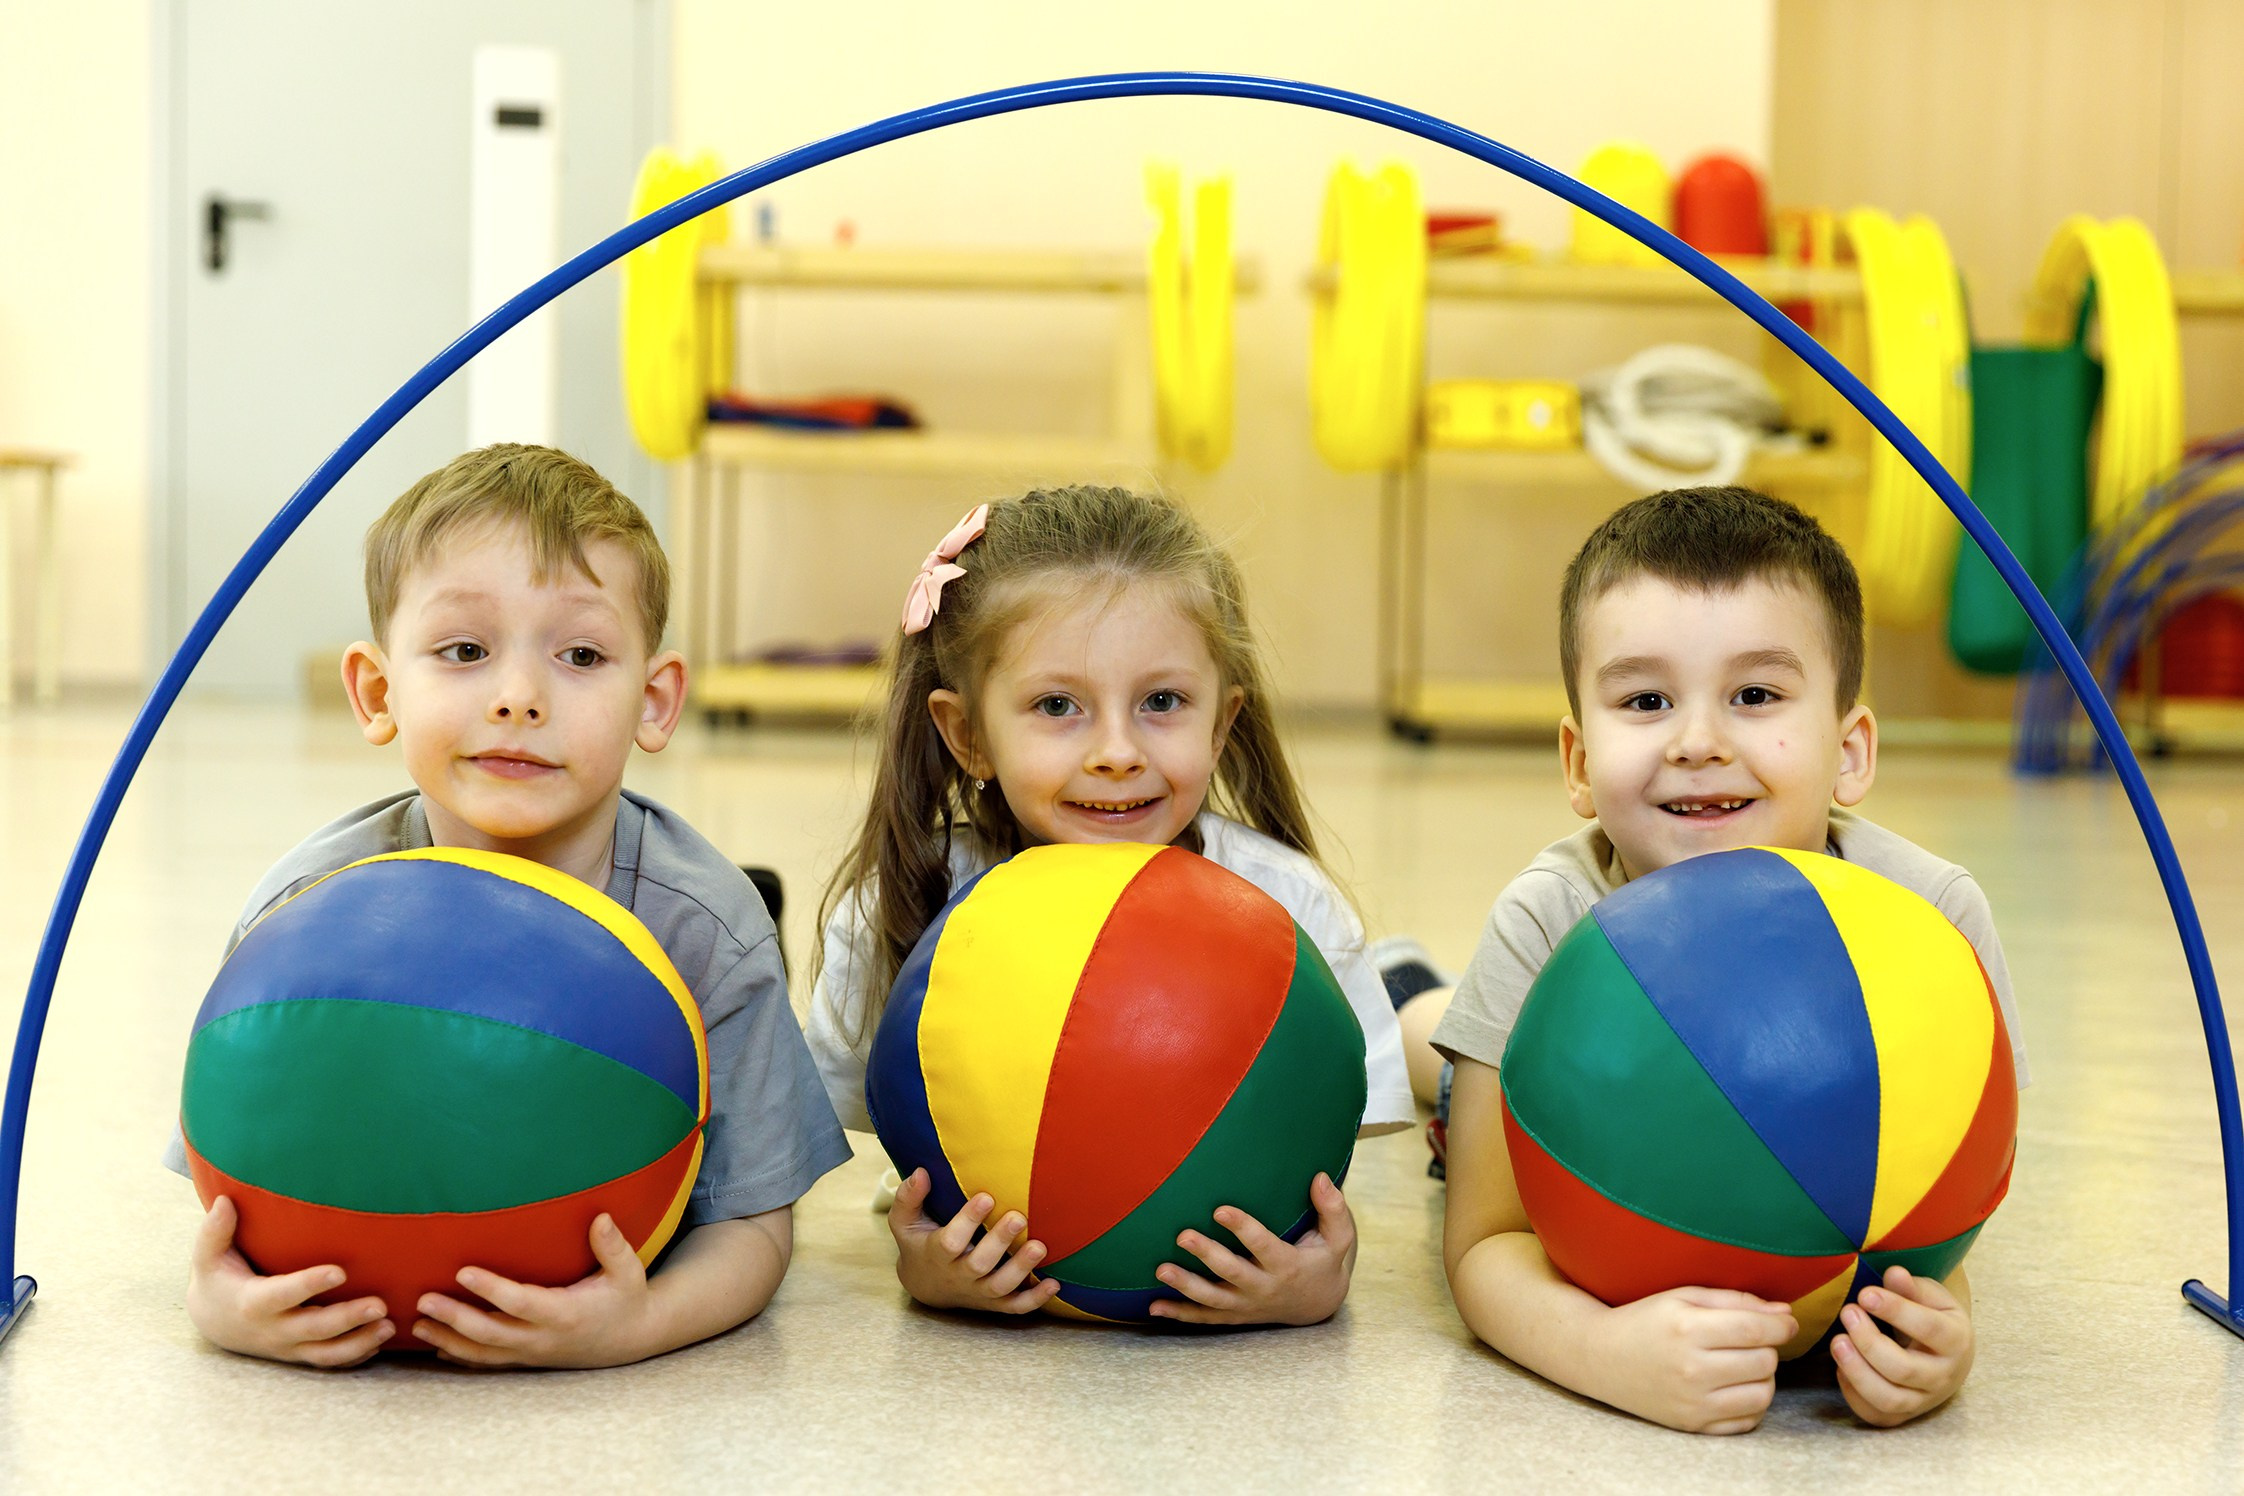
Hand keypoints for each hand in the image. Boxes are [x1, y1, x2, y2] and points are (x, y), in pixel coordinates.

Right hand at [186, 1195, 391, 1366]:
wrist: (213, 1322)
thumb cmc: (217, 1279)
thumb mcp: (207, 1257)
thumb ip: (215, 1232)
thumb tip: (225, 1201)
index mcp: (253, 1302)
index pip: (283, 1295)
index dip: (310, 1285)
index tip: (340, 1272)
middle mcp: (273, 1329)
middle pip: (314, 1329)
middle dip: (348, 1319)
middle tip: (381, 1304)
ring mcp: (288, 1346)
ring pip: (326, 1353)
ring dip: (360, 1342)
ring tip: (391, 1325)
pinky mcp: (299, 1354)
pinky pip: (329, 1362)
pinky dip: (356, 1355)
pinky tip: (382, 1341)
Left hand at [413, 1213, 656, 1367]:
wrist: (630, 1339)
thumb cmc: (626, 1298)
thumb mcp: (629, 1271)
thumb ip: (612, 1246)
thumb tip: (601, 1218)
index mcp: (565, 1313)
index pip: (520, 1302)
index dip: (491, 1289)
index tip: (463, 1272)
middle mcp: (543, 1337)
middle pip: (491, 1332)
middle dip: (455, 1318)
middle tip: (424, 1300)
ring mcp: (533, 1352)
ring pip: (484, 1352)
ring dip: (449, 1339)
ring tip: (417, 1325)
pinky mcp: (527, 1358)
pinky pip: (489, 1362)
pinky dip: (462, 1356)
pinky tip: (437, 1346)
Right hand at [888, 1168, 1059, 1314]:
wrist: (926, 1286)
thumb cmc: (919, 1243)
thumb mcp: (904, 1222)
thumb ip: (909, 1198)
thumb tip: (921, 1172)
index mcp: (936, 1254)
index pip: (950, 1241)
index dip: (968, 1221)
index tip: (986, 1196)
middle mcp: (958, 1276)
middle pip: (978, 1265)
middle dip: (1000, 1242)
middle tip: (1020, 1217)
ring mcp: (978, 1292)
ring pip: (1000, 1287)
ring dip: (1021, 1269)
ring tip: (1040, 1246)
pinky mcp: (994, 1303)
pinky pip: (1016, 1307)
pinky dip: (1036, 1299)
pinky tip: (1055, 1283)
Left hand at [1150, 1172, 1355, 1326]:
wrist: (1320, 1304)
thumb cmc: (1324, 1261)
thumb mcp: (1339, 1238)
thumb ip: (1333, 1208)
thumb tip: (1321, 1177)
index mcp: (1287, 1265)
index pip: (1262, 1245)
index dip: (1242, 1228)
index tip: (1220, 1209)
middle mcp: (1264, 1288)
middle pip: (1232, 1273)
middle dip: (1207, 1255)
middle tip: (1182, 1235)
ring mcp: (1247, 1304)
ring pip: (1212, 1299)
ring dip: (1185, 1286)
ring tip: (1161, 1269)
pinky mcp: (1235, 1314)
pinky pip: (1205, 1318)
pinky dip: (1179, 1314)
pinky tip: (1154, 1306)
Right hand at [1594, 1286, 1796, 1433]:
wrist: (1600, 1357)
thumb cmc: (1644, 1320)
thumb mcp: (1682, 1296)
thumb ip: (1735, 1300)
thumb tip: (1784, 1313)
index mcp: (1688, 1329)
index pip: (1756, 1329)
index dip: (1781, 1324)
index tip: (1786, 1322)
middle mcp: (1692, 1369)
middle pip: (1765, 1361)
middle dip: (1767, 1347)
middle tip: (1751, 1340)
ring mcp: (1693, 1402)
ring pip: (1763, 1394)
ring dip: (1763, 1377)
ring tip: (1744, 1364)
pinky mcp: (1693, 1425)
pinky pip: (1748, 1421)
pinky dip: (1751, 1404)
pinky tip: (1735, 1387)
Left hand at [1831, 1266, 1973, 1425]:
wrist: (1946, 1354)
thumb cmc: (1933, 1316)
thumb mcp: (1931, 1296)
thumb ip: (1912, 1287)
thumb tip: (1893, 1273)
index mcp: (1956, 1341)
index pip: (1928, 1328)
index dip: (1895, 1310)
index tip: (1865, 1294)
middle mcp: (1944, 1377)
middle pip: (1903, 1370)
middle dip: (1869, 1342)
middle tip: (1847, 1312)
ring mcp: (1924, 1401)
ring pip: (1888, 1399)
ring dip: (1857, 1371)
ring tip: (1837, 1341)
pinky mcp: (1903, 1416)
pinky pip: (1875, 1414)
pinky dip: (1853, 1392)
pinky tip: (1841, 1366)